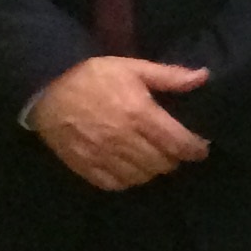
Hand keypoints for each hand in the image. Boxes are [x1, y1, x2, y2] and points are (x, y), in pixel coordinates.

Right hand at [26, 56, 210, 191]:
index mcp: (139, 114)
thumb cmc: (93, 76)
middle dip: (174, 159)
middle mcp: (122, 138)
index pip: (178, 143)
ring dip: (152, 171)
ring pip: (140, 177)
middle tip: (175, 151)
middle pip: (162, 164)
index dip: (195, 150)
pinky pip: (114, 184)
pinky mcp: (83, 165)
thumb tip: (204, 76)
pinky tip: (130, 169)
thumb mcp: (133, 67)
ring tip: (155, 159)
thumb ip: (170, 76)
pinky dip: (127, 180)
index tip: (201, 149)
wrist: (45, 88)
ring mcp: (102, 155)